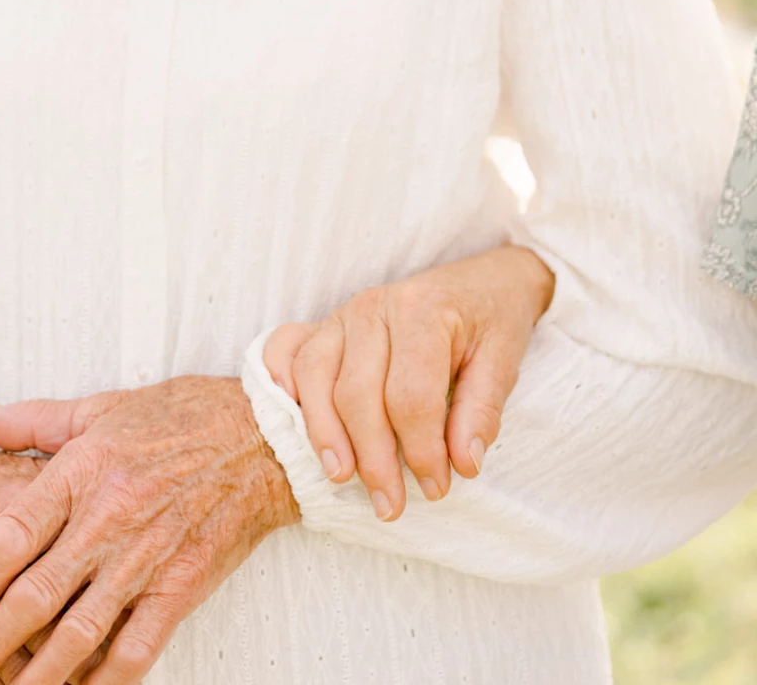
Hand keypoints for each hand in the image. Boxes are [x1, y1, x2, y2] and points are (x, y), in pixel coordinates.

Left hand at [0, 376, 298, 684]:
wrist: (262, 437)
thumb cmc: (180, 417)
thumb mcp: (102, 406)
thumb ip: (34, 420)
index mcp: (84, 469)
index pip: (14, 532)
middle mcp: (110, 518)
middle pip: (37, 591)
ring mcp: (148, 557)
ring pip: (80, 631)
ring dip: (39, 671)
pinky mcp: (182, 586)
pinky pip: (136, 649)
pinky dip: (106, 681)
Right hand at [263, 244, 553, 521]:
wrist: (481, 279)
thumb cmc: (491, 321)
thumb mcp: (505, 359)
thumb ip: (483, 410)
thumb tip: (463, 464)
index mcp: (421, 312)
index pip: (411, 396)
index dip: (421, 451)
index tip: (436, 488)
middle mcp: (373, 307)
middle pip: (358, 393)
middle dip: (372, 458)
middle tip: (389, 505)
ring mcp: (342, 313)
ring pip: (316, 377)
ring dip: (324, 433)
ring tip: (341, 477)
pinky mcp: (324, 323)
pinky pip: (287, 350)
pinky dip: (281, 383)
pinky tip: (291, 418)